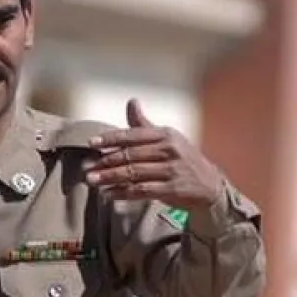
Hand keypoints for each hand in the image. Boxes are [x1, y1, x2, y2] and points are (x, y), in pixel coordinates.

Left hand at [85, 98, 224, 209]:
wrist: (210, 186)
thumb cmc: (183, 160)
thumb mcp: (168, 139)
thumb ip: (145, 125)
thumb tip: (132, 101)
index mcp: (166, 134)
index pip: (133, 135)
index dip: (110, 139)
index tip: (91, 144)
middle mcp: (170, 150)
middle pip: (131, 155)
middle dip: (106, 162)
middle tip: (87, 168)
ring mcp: (172, 170)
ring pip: (134, 173)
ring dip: (110, 178)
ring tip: (92, 181)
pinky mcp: (173, 189)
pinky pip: (142, 191)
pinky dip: (123, 193)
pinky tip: (109, 194)